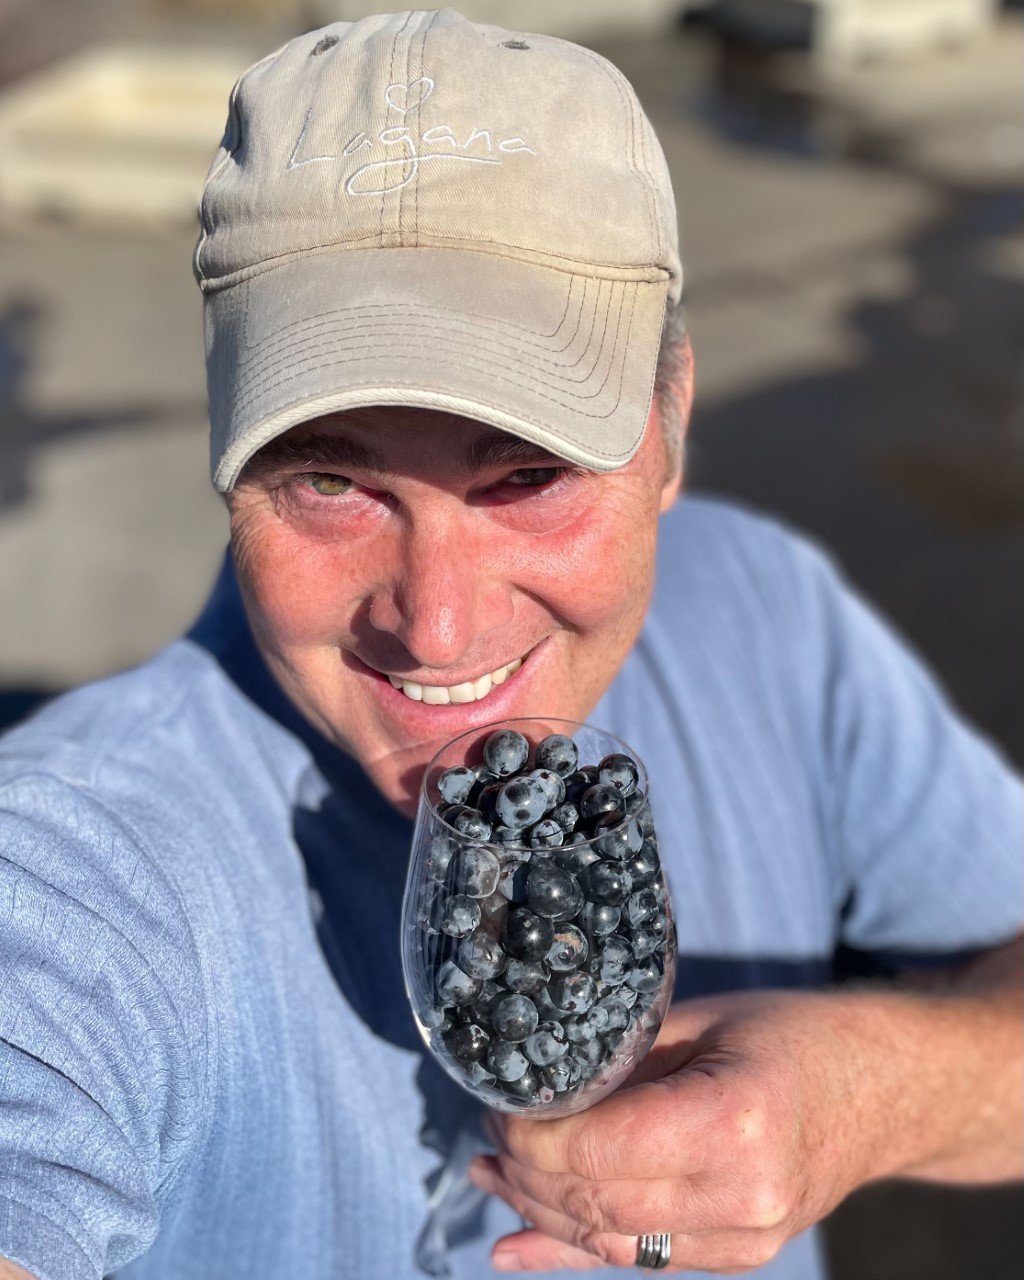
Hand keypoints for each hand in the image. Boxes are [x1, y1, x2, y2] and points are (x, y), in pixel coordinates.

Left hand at [469, 990, 885, 1271]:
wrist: (882, 1089)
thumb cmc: (790, 1034)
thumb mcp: (701, 1021)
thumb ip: (622, 1059)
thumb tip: (534, 1084)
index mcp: (730, 1121)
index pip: (597, 1153)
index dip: (530, 1139)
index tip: (495, 1107)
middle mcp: (741, 1194)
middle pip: (596, 1202)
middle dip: (524, 1171)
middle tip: (487, 1128)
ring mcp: (745, 1237)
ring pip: (610, 1241)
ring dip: (538, 1212)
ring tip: (489, 1173)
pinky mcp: (741, 1256)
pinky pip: (640, 1259)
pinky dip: (572, 1251)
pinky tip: (515, 1245)